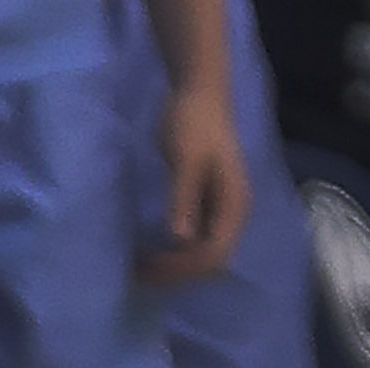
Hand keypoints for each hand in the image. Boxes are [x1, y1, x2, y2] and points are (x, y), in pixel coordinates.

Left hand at [141, 81, 249, 282]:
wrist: (198, 92)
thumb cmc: (193, 121)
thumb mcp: (187, 159)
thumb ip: (184, 197)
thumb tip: (180, 239)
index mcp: (234, 205)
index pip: (213, 255)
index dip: (181, 268)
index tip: (147, 267)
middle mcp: (231, 214)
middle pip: (208, 261)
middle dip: (174, 273)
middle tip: (135, 273)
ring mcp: (218, 211)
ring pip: (199, 254)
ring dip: (171, 266)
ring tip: (137, 267)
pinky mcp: (204, 205)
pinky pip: (192, 240)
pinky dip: (170, 252)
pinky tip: (146, 250)